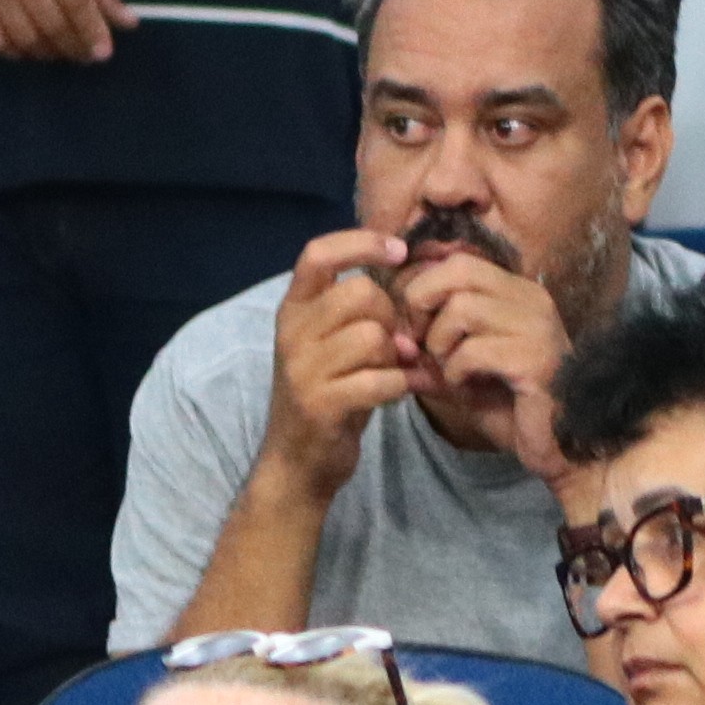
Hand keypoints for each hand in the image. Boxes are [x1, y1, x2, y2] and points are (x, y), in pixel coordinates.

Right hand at [0, 0, 130, 64]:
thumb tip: (131, 24)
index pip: (76, 2)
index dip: (93, 30)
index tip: (104, 52)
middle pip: (54, 26)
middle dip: (75, 48)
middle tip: (86, 56)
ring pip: (28, 41)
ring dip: (50, 54)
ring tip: (61, 51)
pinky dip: (19, 54)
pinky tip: (31, 49)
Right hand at [258, 227, 431, 487]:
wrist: (298, 462)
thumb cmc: (329, 394)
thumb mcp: (335, 344)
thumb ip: (362, 310)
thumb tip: (413, 271)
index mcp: (293, 309)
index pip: (318, 253)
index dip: (362, 243)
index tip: (399, 250)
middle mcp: (291, 332)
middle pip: (361, 294)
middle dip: (394, 316)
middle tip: (403, 342)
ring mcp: (303, 369)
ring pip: (373, 336)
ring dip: (399, 354)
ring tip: (403, 369)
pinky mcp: (321, 404)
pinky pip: (380, 379)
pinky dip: (404, 384)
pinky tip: (410, 389)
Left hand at [391, 237, 574, 466]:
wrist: (560, 449)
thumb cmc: (512, 409)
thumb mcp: (463, 371)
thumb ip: (431, 351)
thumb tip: (395, 340)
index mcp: (518, 293)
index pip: (458, 262)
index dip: (421, 289)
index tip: (411, 328)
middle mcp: (532, 300)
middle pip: (458, 270)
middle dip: (423, 304)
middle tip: (422, 343)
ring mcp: (537, 327)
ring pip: (462, 308)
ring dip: (441, 344)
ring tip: (451, 371)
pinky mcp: (535, 359)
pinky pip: (473, 350)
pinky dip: (457, 372)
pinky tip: (469, 389)